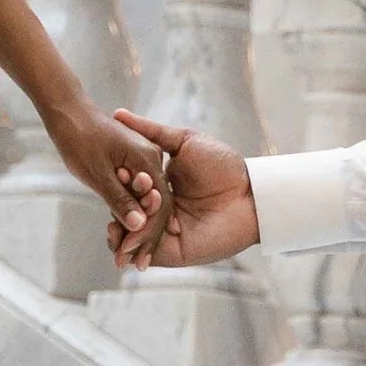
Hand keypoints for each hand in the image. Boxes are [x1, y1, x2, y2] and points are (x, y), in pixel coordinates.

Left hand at [42, 94, 167, 249]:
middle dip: (148, 236)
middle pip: (158, 204)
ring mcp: (143, 159)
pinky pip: (138, 190)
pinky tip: (126, 230)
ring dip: (140, 225)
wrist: (67, 110)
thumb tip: (137, 226)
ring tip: (130, 254)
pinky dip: (133, 209)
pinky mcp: (132, 161)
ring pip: (148, 199)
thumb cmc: (79, 138)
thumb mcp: (97, 173)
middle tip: (137, 265)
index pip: (159, 205)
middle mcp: (151, 159)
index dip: (151, 235)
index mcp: (148, 160)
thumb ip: (119, 199)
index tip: (141, 261)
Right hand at [108, 113, 257, 268]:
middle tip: (122, 196)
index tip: (118, 171)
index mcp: (158, 185)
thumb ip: (152, 131)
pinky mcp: (170, 252)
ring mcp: (162, 232)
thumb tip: (118, 114)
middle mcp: (157, 209)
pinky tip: (122, 240)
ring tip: (115, 222)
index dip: (121, 181)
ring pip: (130, 233)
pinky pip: (143, 252)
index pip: (129, 186)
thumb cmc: (222, 165)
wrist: (250, 195)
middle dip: (119, 204)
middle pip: (126, 210)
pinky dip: (129, 248)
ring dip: (120, 229)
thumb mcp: (184, 141)